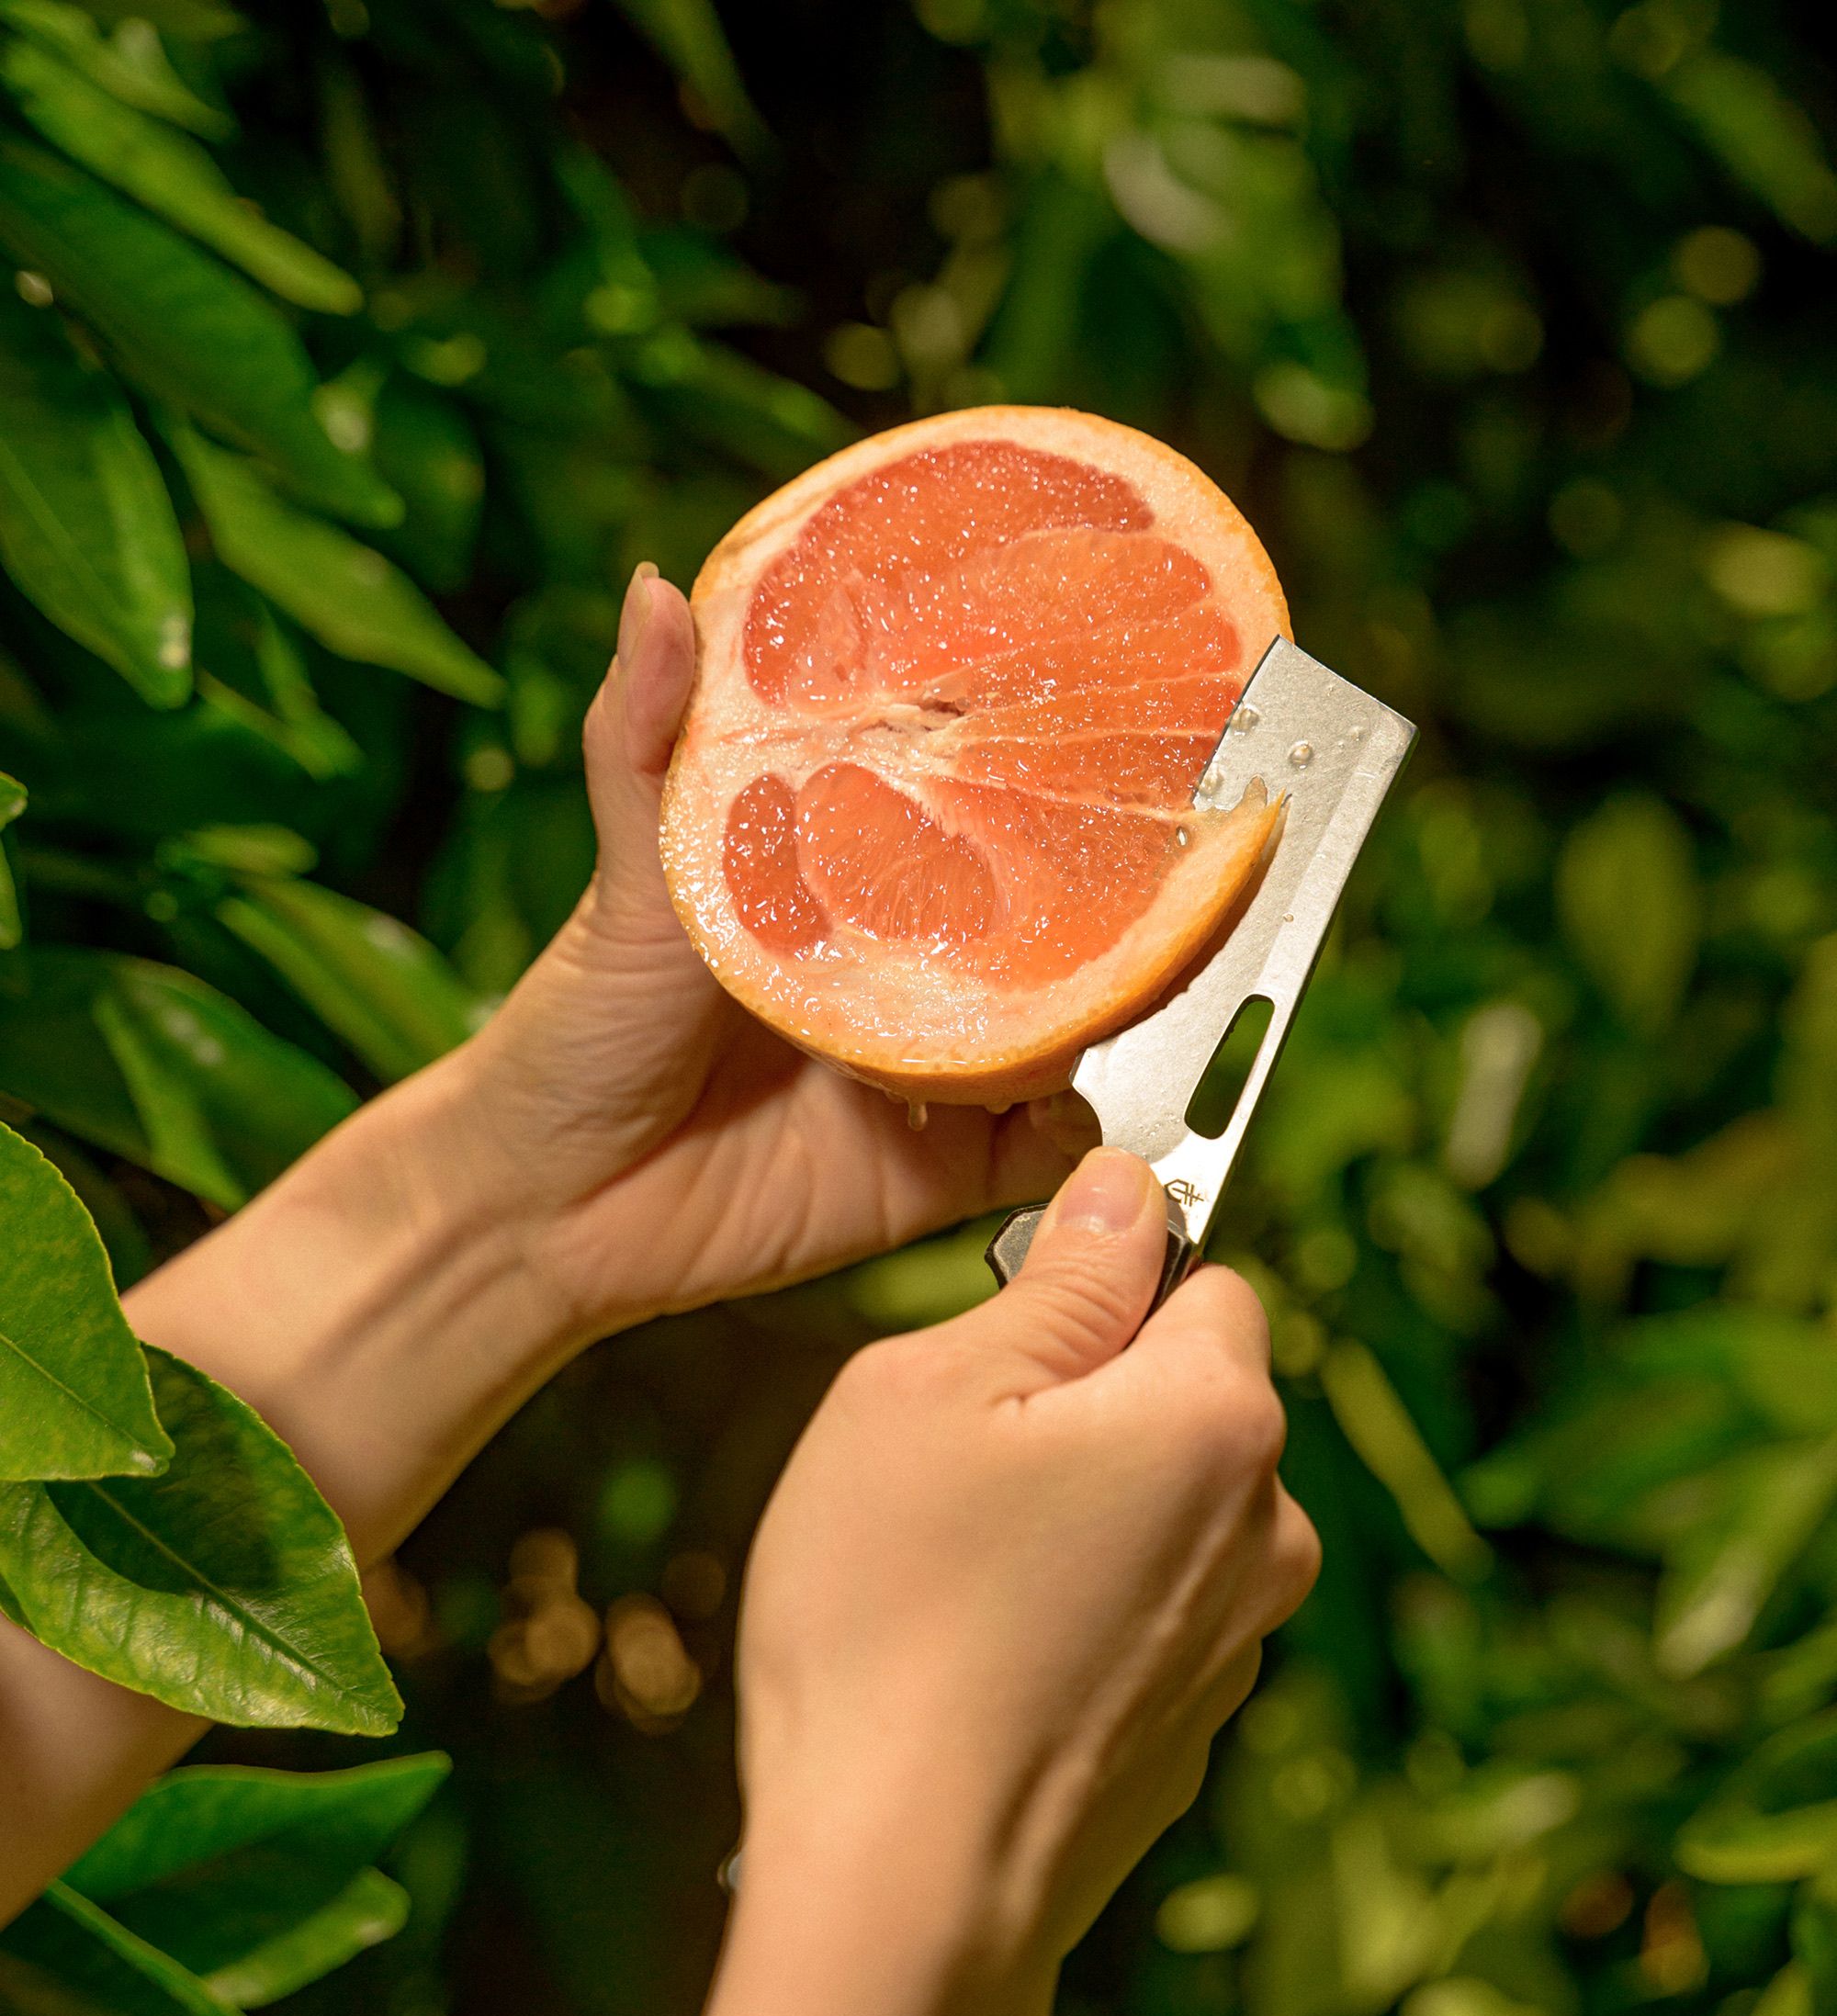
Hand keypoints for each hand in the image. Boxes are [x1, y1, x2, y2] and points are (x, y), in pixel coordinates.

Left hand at [443, 565, 1089, 1337]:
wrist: (546, 1208)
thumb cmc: (575, 1027)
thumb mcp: (628, 875)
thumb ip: (648, 744)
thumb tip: (655, 587)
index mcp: (843, 882)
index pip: (964, 816)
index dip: (1035, 780)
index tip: (1106, 729)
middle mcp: (899, 970)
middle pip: (1038, 926)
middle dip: (1100, 903)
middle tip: (1153, 869)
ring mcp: (924, 1072)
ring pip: (1058, 1034)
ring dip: (1099, 1015)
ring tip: (1124, 983)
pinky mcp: (934, 1174)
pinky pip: (1037, 1153)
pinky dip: (1065, 1138)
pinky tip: (1052, 1110)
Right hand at [581, 1147, 1317, 2015]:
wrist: (905, 1889)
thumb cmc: (888, 1619)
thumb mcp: (929, 1394)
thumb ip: (1055, 1281)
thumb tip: (1125, 1192)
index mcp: (1217, 1417)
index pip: (1207, 1274)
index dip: (1101, 1278)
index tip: (1009, 1314)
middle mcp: (1267, 1526)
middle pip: (1188, 1394)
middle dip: (1085, 1396)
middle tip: (953, 1455)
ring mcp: (1239, 1640)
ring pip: (1163, 1506)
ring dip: (1079, 1506)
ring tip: (952, 1570)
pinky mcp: (1193, 1730)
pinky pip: (1144, 1609)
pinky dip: (1078, 1606)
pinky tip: (980, 1654)